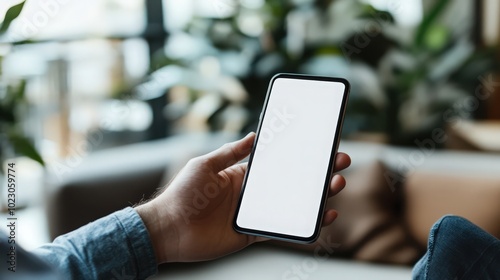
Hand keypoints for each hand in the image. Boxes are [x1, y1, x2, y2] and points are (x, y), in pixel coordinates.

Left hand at [136, 132, 350, 263]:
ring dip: (317, 195)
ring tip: (336, 184)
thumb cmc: (182, 194)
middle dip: (317, 172)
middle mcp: (252, 193)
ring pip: (294, 204)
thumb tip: (254, 135)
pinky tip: (323, 216)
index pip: (277, 163)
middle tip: (339, 162)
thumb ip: (231, 152)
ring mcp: (255, 213)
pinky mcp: (252, 233)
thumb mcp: (205, 165)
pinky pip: (283, 228)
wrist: (168, 229)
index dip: (298, 155)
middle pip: (292, 182)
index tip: (318, 144)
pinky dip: (305, 224)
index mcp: (242, 174)